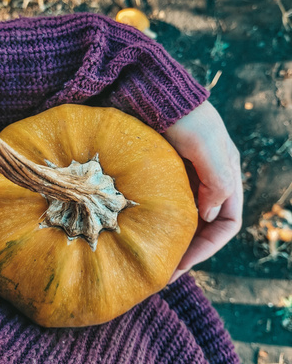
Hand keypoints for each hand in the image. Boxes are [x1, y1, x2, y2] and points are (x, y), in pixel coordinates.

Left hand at [163, 101, 242, 282]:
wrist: (152, 91)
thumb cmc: (182, 115)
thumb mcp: (207, 144)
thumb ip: (219, 180)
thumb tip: (209, 215)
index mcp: (225, 175)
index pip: (227, 223)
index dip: (208, 248)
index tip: (181, 265)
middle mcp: (206, 180)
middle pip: (203, 226)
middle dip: (186, 251)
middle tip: (160, 272)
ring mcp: (181, 178)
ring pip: (181, 219)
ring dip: (169, 240)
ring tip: (147, 259)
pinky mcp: (159, 174)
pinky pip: (161, 206)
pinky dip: (153, 222)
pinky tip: (136, 232)